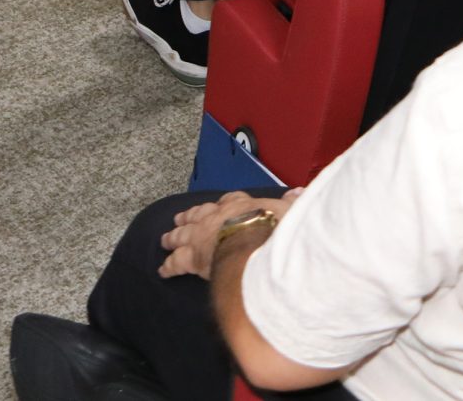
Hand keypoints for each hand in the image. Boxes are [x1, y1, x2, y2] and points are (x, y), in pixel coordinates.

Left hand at [159, 191, 296, 277]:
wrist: (255, 243)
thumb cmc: (275, 228)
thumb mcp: (291, 211)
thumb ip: (293, 202)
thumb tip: (300, 193)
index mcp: (242, 205)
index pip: (230, 201)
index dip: (224, 204)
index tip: (219, 205)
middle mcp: (218, 217)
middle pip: (199, 215)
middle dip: (189, 217)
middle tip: (179, 219)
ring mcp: (203, 235)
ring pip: (184, 234)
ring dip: (174, 236)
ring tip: (166, 238)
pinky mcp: (194, 256)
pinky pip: (177, 262)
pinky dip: (169, 265)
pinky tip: (162, 269)